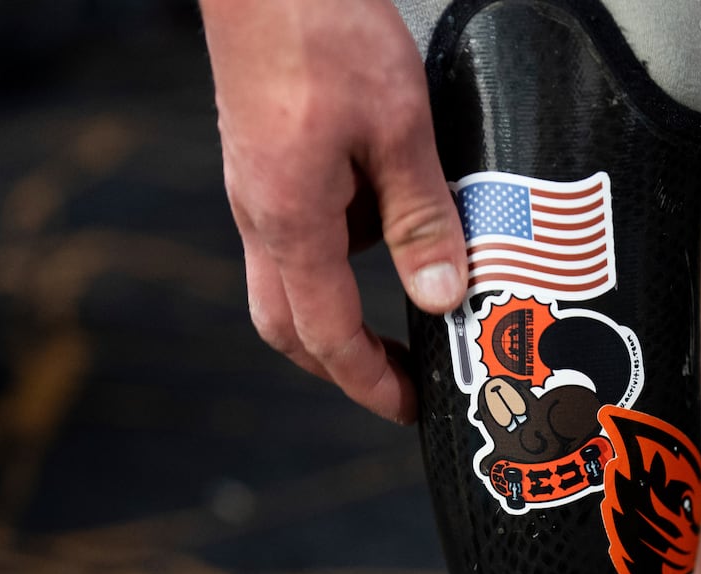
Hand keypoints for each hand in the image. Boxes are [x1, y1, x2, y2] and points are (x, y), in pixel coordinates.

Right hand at [201, 0, 467, 423]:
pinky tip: (394, 221)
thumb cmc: (319, 27)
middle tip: (399, 381)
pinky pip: (302, 231)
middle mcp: (262, 215)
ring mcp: (258, 190)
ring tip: (416, 299)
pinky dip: (345, 249)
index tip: (409, 407)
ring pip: (291, 281)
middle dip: (343, 366)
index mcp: (291, 220)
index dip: (370, 383)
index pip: (327, 335)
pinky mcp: (265, 163)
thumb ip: (422, 217)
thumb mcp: (399, 128)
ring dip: (343, 308)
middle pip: (290, 327)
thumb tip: (442, 295)